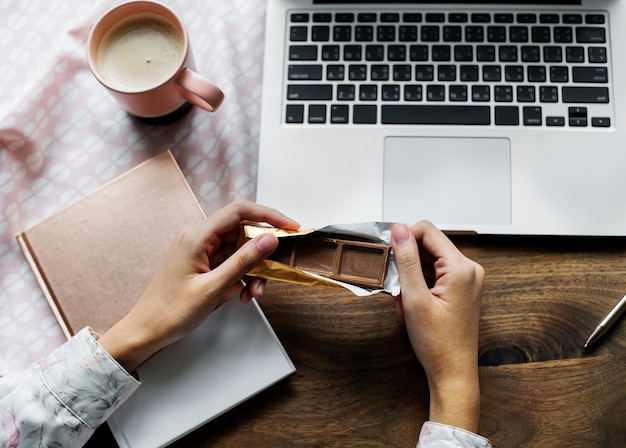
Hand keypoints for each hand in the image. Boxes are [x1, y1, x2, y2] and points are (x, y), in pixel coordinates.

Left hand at [98, 200, 298, 371]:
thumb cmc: (170, 311)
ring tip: (253, 293)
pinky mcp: (203, 263)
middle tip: (274, 272)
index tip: (291, 227)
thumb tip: (270, 239)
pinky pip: (231, 263)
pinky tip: (242, 294)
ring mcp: (201, 250)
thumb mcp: (214, 288)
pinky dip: (242, 277)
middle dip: (261, 253)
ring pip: (240, 250)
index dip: (269, 215)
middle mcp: (199, 237)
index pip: (240, 211)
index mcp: (197, 236)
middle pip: (243, 231)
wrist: (147, 331)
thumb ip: (244, 261)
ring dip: (253, 270)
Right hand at [391, 221, 483, 432]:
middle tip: (396, 286)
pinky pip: (436, 272)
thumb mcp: (414, 299)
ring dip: (412, 275)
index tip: (389, 256)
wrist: (453, 373)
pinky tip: (412, 302)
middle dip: (407, 261)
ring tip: (405, 300)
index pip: (427, 230)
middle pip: (429, 244)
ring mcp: (468, 279)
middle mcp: (469, 269)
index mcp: (461, 268)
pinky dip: (420, 283)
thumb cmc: (438, 344)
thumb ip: (406, 260)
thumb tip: (399, 230)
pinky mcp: (463, 288)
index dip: (404, 239)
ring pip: (430, 259)